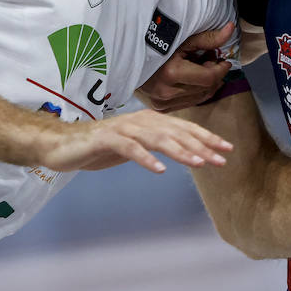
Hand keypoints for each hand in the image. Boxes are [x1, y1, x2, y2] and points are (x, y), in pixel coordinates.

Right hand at [37, 109, 232, 173]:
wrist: (63, 144)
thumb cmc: (99, 146)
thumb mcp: (134, 146)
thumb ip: (156, 145)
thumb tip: (184, 150)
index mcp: (148, 121)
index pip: (183, 128)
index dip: (206, 137)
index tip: (227, 149)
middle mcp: (139, 121)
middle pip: (176, 132)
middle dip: (201, 145)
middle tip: (222, 159)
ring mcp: (123, 128)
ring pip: (157, 138)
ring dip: (180, 150)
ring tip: (199, 162)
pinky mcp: (107, 139)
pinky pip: (130, 149)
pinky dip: (146, 158)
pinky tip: (159, 170)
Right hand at [136, 22, 233, 111]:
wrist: (127, 58)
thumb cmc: (155, 44)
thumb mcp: (181, 40)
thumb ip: (207, 38)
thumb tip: (231, 30)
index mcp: (171, 73)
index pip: (209, 78)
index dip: (221, 69)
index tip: (224, 60)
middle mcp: (166, 91)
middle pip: (206, 89)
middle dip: (214, 75)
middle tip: (211, 61)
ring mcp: (162, 102)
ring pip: (199, 98)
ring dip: (206, 84)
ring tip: (200, 68)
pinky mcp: (160, 108)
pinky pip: (188, 103)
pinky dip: (195, 92)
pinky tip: (191, 79)